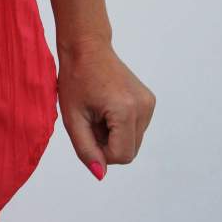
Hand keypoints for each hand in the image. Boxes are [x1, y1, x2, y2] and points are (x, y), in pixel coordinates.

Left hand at [56, 37, 155, 180]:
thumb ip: (85, 149)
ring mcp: (149, 103)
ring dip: (113, 135)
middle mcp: (144, 107)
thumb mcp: (72, 117)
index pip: (121, 156)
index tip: (85, 132)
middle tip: (89, 120)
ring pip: (133, 141)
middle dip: (107, 143)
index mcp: (126, 110)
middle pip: (129, 151)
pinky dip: (120, 125)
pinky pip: (135, 128)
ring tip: (97, 111)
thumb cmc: (75, 78)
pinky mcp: (149, 101)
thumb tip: (100, 174)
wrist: (86, 47)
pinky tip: (106, 106)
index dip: (100, 152)